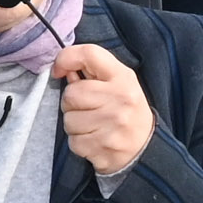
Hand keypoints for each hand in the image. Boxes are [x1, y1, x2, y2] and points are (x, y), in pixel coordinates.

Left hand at [43, 44, 151, 175]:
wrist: (144, 148)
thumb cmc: (126, 111)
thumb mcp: (119, 84)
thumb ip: (92, 72)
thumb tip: (64, 69)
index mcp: (123, 78)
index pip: (89, 54)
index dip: (66, 58)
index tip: (59, 70)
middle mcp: (120, 99)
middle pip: (71, 93)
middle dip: (71, 102)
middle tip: (87, 108)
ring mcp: (112, 124)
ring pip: (68, 119)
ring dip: (74, 124)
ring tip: (92, 125)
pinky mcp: (102, 147)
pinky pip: (73, 141)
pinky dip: (78, 142)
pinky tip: (93, 139)